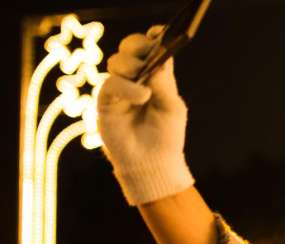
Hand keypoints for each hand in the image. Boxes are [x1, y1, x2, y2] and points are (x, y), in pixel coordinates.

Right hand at [97, 27, 193, 205]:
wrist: (152, 163)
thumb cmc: (166, 136)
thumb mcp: (172, 108)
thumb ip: (164, 85)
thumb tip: (156, 63)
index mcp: (156, 76)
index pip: (152, 48)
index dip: (154, 37)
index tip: (159, 33)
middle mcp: (137, 78)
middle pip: (131, 47)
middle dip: (138, 46)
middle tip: (149, 55)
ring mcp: (120, 88)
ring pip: (118, 61)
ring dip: (132, 68)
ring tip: (146, 90)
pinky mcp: (106, 101)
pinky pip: (111, 83)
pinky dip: (127, 88)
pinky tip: (141, 97)